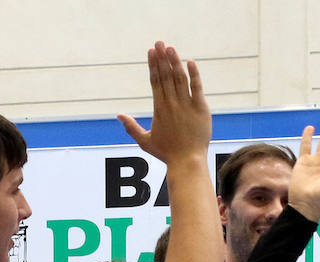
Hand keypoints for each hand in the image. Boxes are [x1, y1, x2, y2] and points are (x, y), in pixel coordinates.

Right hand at [118, 41, 209, 164]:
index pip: (155, 81)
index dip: (153, 65)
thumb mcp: (145, 141)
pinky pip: (196, 88)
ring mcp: (186, 105)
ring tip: (170, 47)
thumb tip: (119, 115)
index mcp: (159, 109)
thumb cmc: (166, 153)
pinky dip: (194, 74)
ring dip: (175, 61)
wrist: (187, 162)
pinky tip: (190, 62)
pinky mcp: (201, 108)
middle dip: (162, 58)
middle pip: (165, 76)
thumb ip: (131, 127)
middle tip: (159, 42)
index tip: (151, 51)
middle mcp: (172, 104)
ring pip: (179, 78)